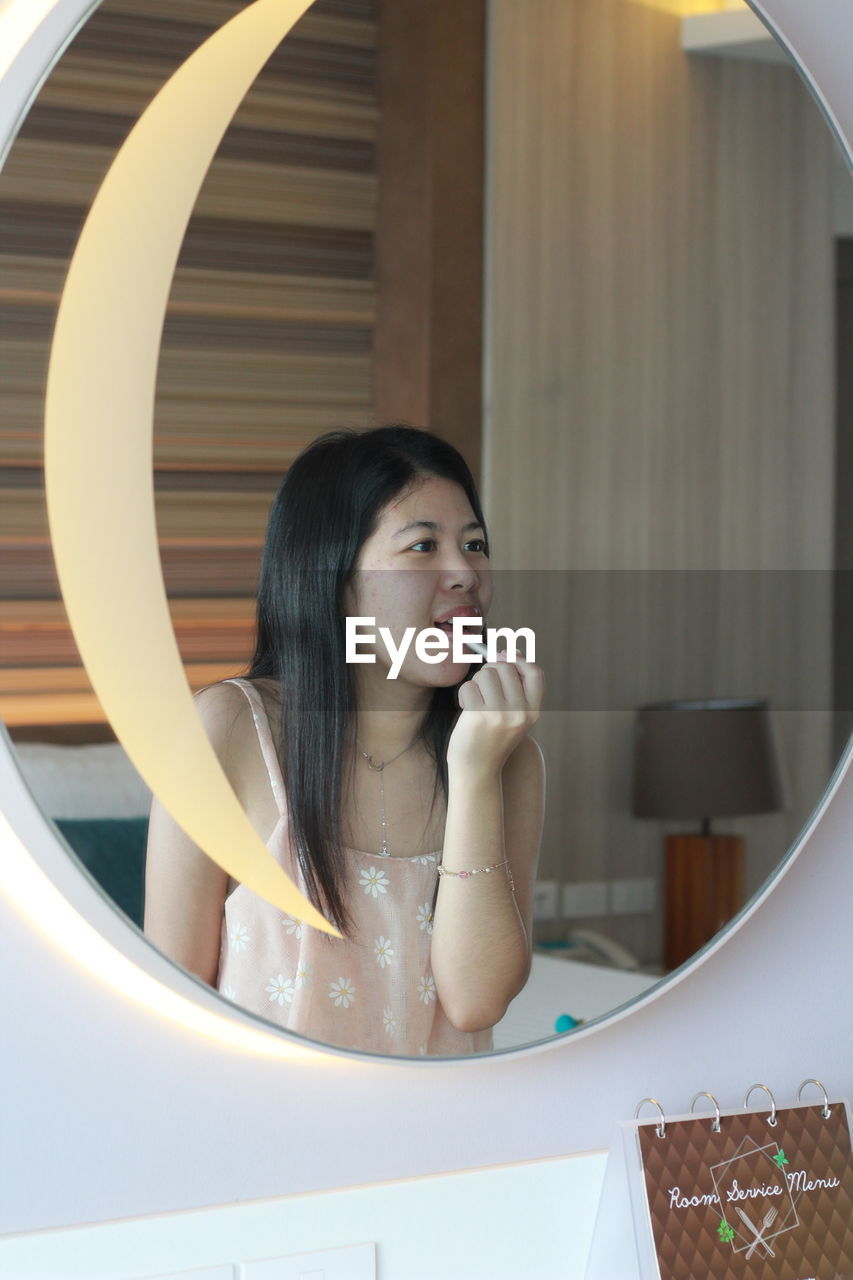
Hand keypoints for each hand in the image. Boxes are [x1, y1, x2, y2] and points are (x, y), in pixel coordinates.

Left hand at [446, 651, 543, 776]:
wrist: (477, 770)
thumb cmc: (492, 738)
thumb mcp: (514, 716)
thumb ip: (516, 688)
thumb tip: (510, 652)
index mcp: (533, 711)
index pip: (535, 672)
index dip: (519, 660)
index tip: (505, 659)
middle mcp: (520, 712)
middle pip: (505, 667)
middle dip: (490, 670)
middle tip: (484, 686)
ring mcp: (500, 715)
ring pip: (486, 674)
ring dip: (476, 683)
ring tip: (476, 701)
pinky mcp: (479, 717)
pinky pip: (469, 686)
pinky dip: (464, 694)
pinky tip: (466, 709)